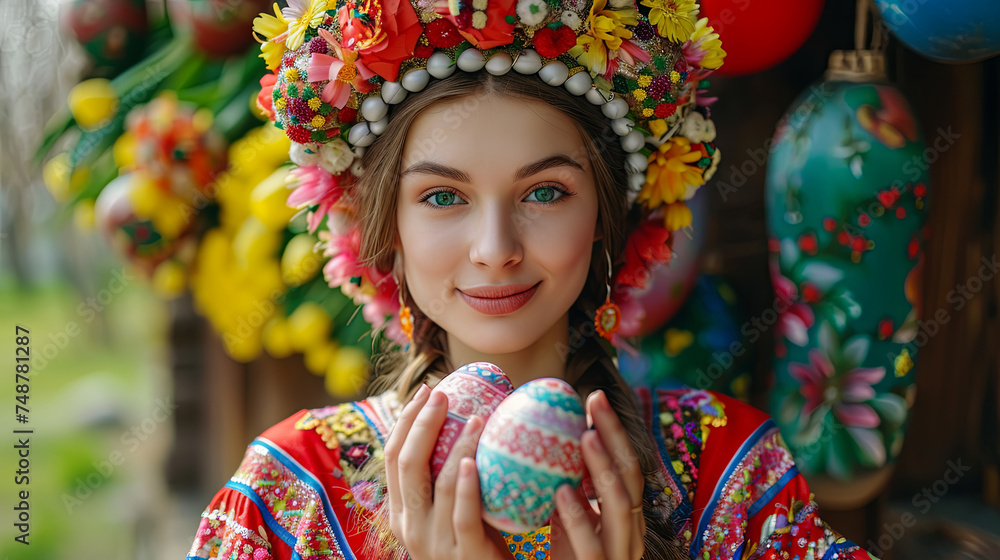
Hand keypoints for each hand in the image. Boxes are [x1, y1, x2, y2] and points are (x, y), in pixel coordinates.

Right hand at [383, 385, 510, 559]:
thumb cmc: (475, 543)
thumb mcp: (448, 512)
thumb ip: (446, 479)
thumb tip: (465, 418)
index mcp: (400, 512)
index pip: (393, 457)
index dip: (406, 420)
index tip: (426, 391)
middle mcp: (410, 525)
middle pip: (407, 463)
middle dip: (422, 423)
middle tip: (442, 394)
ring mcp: (434, 541)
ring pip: (437, 483)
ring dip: (456, 445)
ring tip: (476, 417)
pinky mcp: (463, 553)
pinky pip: (462, 513)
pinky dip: (465, 484)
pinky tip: (472, 461)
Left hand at [551, 390, 645, 559]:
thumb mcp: (561, 520)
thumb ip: (561, 485)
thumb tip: (535, 436)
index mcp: (620, 516)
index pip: (624, 463)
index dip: (612, 430)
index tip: (592, 396)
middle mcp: (628, 532)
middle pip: (630, 475)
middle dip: (615, 436)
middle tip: (594, 402)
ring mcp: (618, 555)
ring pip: (621, 506)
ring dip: (603, 469)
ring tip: (584, 438)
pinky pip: (594, 546)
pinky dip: (579, 517)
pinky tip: (562, 492)